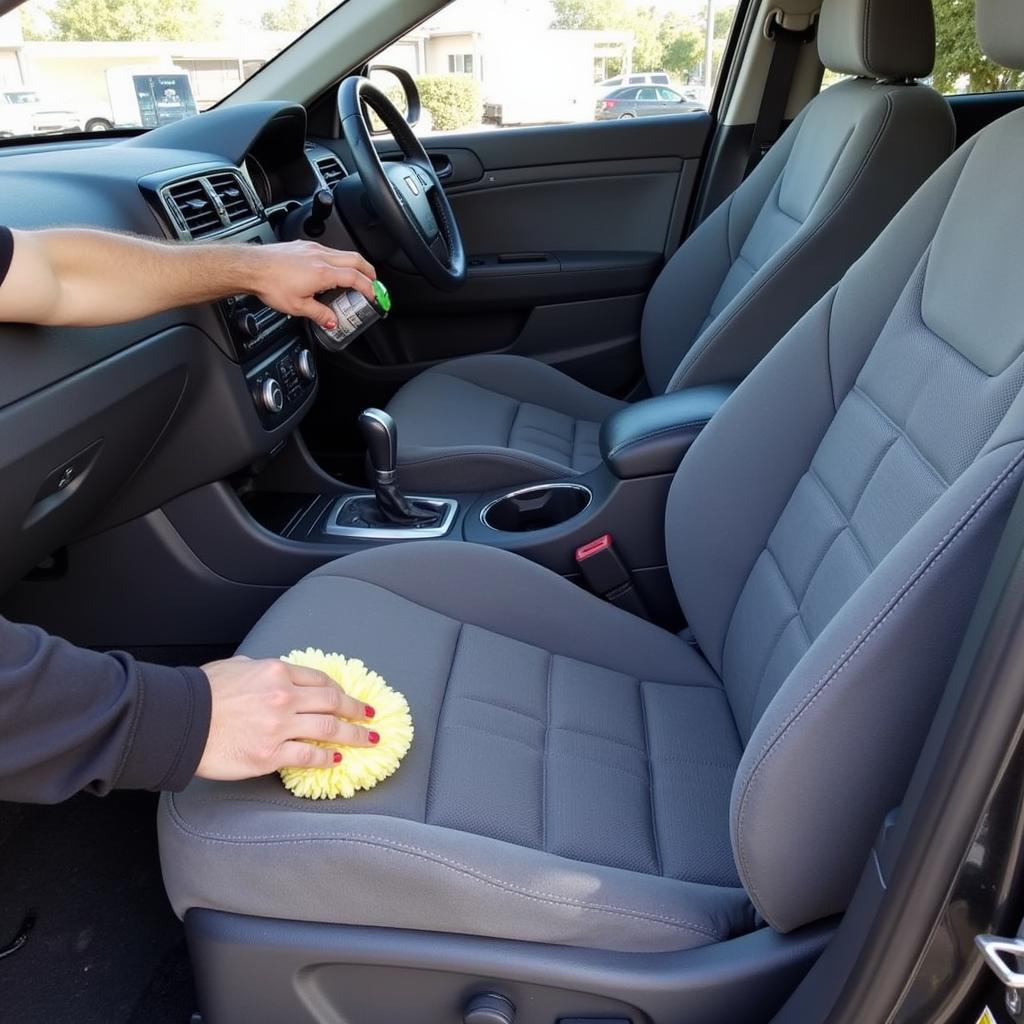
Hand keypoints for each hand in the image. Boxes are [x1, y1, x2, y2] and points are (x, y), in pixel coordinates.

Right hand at [195, 656, 376, 780]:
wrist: (181, 721)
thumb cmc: (203, 692)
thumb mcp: (238, 667)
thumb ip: (263, 671)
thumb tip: (277, 677)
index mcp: (278, 672)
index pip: (320, 681)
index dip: (340, 690)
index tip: (350, 698)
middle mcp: (284, 697)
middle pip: (333, 703)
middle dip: (357, 710)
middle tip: (371, 717)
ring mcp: (280, 727)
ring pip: (329, 729)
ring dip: (354, 735)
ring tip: (368, 740)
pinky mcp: (270, 755)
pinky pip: (308, 756)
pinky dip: (326, 758)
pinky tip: (336, 758)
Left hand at [250, 240, 376, 330]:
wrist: (251, 267)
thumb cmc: (270, 283)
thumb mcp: (297, 307)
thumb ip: (320, 314)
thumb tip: (332, 321)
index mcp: (323, 273)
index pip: (355, 278)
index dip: (369, 287)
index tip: (374, 295)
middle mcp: (320, 256)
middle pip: (355, 259)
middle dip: (369, 271)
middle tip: (374, 282)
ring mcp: (311, 248)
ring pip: (342, 253)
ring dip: (353, 264)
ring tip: (354, 277)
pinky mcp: (302, 246)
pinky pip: (327, 250)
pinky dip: (336, 260)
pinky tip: (330, 269)